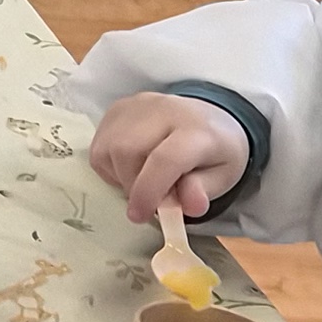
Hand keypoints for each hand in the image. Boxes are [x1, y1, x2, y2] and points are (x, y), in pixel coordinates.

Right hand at [85, 88, 249, 220]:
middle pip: (128, 152)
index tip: (140, 215)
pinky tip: (131, 167)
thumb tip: (190, 206)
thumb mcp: (221, 177)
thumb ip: (202, 191)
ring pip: (109, 150)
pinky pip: (100, 147)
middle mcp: (164, 110)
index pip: (166, 158)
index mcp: (197, 130)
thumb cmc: (214, 153)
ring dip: (121, 176)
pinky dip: (110, 167)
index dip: (150, 191)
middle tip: (149, 199)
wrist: (209, 119)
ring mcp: (136, 106)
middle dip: (133, 185)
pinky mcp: (117, 108)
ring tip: (143, 179)